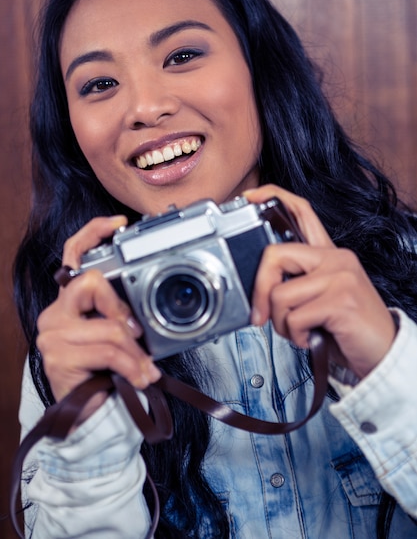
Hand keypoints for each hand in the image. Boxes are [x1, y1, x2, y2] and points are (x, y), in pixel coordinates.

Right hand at [36, 215, 160, 422]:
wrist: (88, 415)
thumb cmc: (105, 373)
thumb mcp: (116, 338)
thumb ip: (121, 318)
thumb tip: (138, 316)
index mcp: (70, 303)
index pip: (73, 255)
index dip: (93, 233)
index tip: (118, 223)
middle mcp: (56, 313)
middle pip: (91, 283)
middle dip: (120, 308)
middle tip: (136, 333)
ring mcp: (53, 334)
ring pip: (108, 326)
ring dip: (134, 352)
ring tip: (143, 368)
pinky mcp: (58, 355)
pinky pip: (108, 351)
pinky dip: (131, 365)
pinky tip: (138, 377)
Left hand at [244, 185, 396, 378]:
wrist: (384, 353)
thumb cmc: (348, 328)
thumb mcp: (321, 297)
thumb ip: (296, 283)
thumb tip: (259, 288)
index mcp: (329, 254)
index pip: (301, 211)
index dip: (273, 197)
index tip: (250, 198)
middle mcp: (336, 259)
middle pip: (275, 255)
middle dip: (260, 291)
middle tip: (261, 315)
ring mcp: (340, 277)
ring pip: (280, 294)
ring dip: (281, 323)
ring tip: (300, 331)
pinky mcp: (341, 300)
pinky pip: (294, 317)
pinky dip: (295, 336)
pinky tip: (311, 338)